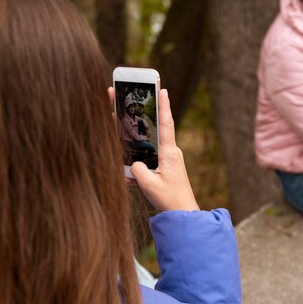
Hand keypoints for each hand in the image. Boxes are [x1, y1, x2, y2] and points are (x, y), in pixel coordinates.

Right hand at [130, 89, 198, 210]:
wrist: (183, 214)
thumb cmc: (170, 200)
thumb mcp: (149, 185)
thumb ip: (137, 171)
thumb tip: (134, 164)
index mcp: (169, 153)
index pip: (166, 124)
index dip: (164, 106)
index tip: (162, 88)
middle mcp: (170, 152)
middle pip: (153, 129)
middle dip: (140, 115)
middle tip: (127, 98)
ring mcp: (168, 159)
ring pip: (148, 145)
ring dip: (135, 142)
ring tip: (119, 130)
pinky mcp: (164, 168)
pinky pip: (148, 159)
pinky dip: (138, 163)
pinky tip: (129, 176)